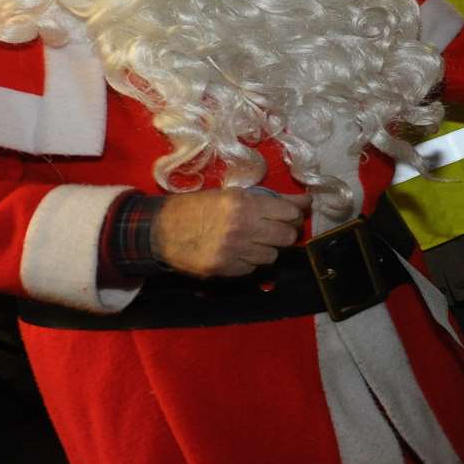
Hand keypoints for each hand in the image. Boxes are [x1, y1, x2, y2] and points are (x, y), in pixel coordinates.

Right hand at [150, 188, 310, 278]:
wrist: (161, 230)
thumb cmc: (196, 207)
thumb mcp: (230, 195)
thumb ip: (266, 200)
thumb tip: (302, 203)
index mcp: (244, 204)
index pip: (289, 212)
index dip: (295, 213)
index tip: (295, 213)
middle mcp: (243, 227)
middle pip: (286, 236)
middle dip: (287, 232)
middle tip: (279, 229)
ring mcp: (234, 251)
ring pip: (272, 255)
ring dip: (269, 248)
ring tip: (256, 240)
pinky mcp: (226, 269)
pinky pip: (254, 268)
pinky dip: (252, 261)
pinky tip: (241, 252)